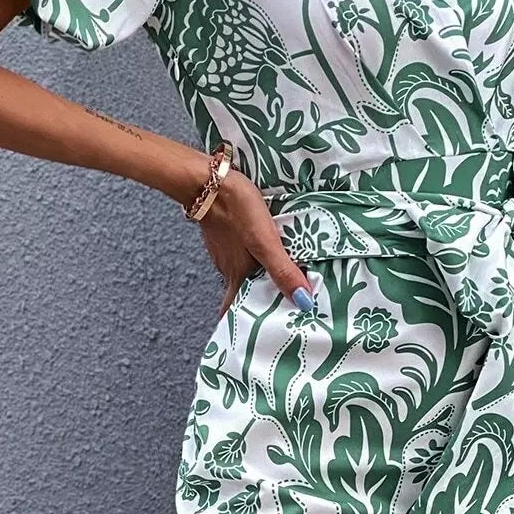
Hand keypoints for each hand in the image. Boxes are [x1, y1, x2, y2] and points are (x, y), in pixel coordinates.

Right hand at [197, 173, 313, 317]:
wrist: (209, 179)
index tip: (251, 334)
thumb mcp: (265, 243)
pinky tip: (260, 248)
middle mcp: (228, 266)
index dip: (242, 321)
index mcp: (236, 274)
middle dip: (255, 298)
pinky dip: (249, 255)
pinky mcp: (224, 230)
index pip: (233, 308)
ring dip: (254, 275)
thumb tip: (303, 302)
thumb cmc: (237, 210)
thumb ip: (283, 272)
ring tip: (276, 277)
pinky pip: (238, 250)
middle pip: (241, 290)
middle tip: (275, 305)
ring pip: (240, 269)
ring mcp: (223, 248)